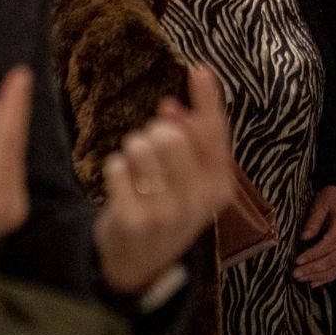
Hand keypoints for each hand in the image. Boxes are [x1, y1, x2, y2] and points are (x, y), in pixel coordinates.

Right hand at [0, 67, 32, 265]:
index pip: (8, 140)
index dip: (15, 105)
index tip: (22, 73)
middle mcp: (10, 207)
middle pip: (12, 147)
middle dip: (6, 118)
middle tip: (11, 83)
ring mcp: (11, 213)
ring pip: (10, 157)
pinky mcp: (7, 214)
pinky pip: (4, 169)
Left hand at [93, 67, 236, 295]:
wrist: (142, 264)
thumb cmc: (169, 209)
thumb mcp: (193, 181)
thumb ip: (190, 143)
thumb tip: (171, 105)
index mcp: (219, 187)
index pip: (215, 134)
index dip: (207, 100)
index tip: (198, 70)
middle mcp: (197, 201)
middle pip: (172, 136)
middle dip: (155, 131)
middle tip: (150, 144)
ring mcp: (165, 213)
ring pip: (142, 147)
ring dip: (133, 148)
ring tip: (135, 165)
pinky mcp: (132, 220)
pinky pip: (117, 167)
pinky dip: (115, 167)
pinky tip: (121, 182)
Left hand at [294, 186, 335, 286]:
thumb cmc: (333, 199)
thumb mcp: (321, 204)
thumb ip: (313, 221)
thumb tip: (303, 238)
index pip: (328, 245)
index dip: (313, 255)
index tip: (297, 260)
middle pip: (333, 259)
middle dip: (313, 268)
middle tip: (295, 273)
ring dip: (318, 276)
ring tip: (301, 278)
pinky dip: (327, 278)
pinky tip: (314, 282)